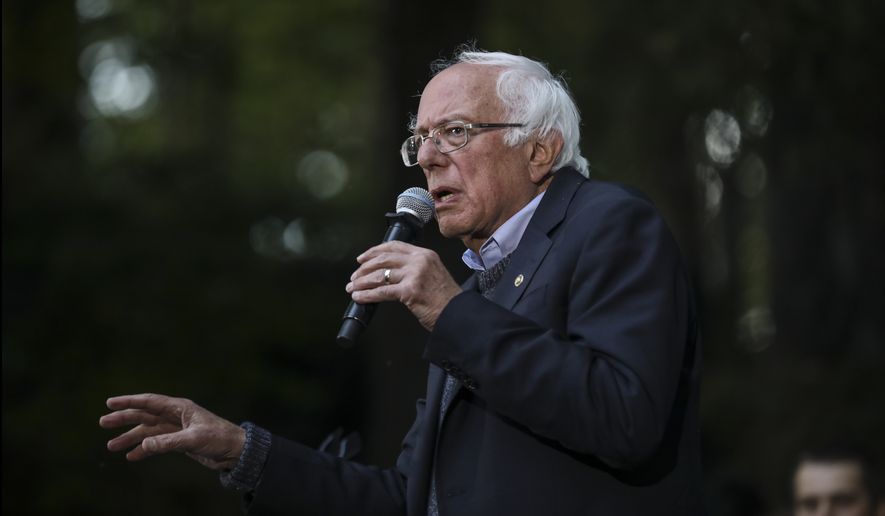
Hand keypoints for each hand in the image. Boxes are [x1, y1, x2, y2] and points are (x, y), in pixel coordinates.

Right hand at [99, 393, 244, 470]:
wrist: (235, 450)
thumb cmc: (219, 438)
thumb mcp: (193, 439)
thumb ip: (168, 442)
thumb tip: (142, 446)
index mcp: (180, 407)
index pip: (149, 401)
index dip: (129, 401)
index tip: (109, 403)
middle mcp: (176, 415)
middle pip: (145, 415)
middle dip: (124, 419)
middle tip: (103, 423)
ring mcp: (177, 428)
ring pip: (148, 431)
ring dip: (130, 438)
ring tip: (111, 446)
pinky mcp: (179, 441)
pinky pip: (156, 443)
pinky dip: (144, 449)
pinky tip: (132, 456)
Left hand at [345, 241, 461, 330]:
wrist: (457, 314)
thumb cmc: (444, 299)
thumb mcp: (432, 274)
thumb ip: (414, 268)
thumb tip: (386, 273)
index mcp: (424, 254)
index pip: (394, 246)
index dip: (374, 251)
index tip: (362, 259)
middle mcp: (419, 261)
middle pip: (383, 259)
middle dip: (364, 268)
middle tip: (354, 276)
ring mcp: (415, 275)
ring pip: (380, 275)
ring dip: (362, 282)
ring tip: (352, 288)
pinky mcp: (410, 291)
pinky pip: (382, 291)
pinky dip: (367, 295)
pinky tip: (359, 297)